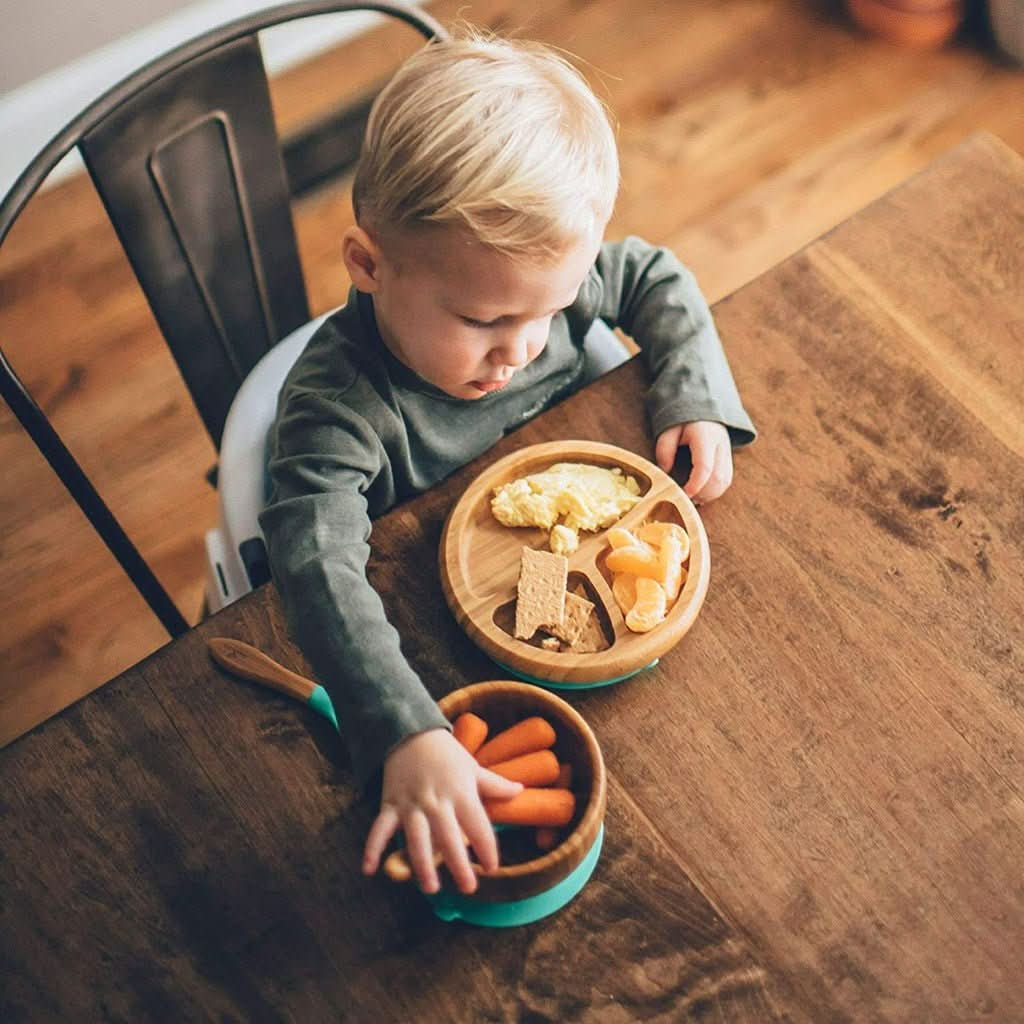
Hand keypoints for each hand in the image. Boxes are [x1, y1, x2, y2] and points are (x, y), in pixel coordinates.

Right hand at [362, 728, 522, 894]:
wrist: (411, 732)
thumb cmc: (446, 754)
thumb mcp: (472, 767)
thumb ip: (495, 784)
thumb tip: (520, 791)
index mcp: (461, 793)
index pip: (478, 825)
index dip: (487, 847)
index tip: (492, 867)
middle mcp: (437, 801)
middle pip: (449, 836)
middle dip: (458, 863)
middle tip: (468, 887)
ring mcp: (412, 804)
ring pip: (416, 837)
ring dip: (422, 863)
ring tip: (431, 887)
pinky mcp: (390, 804)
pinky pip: (379, 828)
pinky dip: (372, 848)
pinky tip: (369, 869)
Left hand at [655, 420, 732, 503]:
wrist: (703, 405)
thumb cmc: (683, 419)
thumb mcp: (669, 429)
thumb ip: (665, 449)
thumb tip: (664, 471)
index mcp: (705, 436)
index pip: (705, 466)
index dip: (695, 484)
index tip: (683, 494)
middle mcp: (720, 445)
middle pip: (718, 478)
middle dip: (703, 494)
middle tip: (686, 499)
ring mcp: (727, 452)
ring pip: (725, 481)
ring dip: (710, 495)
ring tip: (693, 498)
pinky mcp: (728, 458)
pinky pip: (726, 479)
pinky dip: (715, 491)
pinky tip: (701, 493)